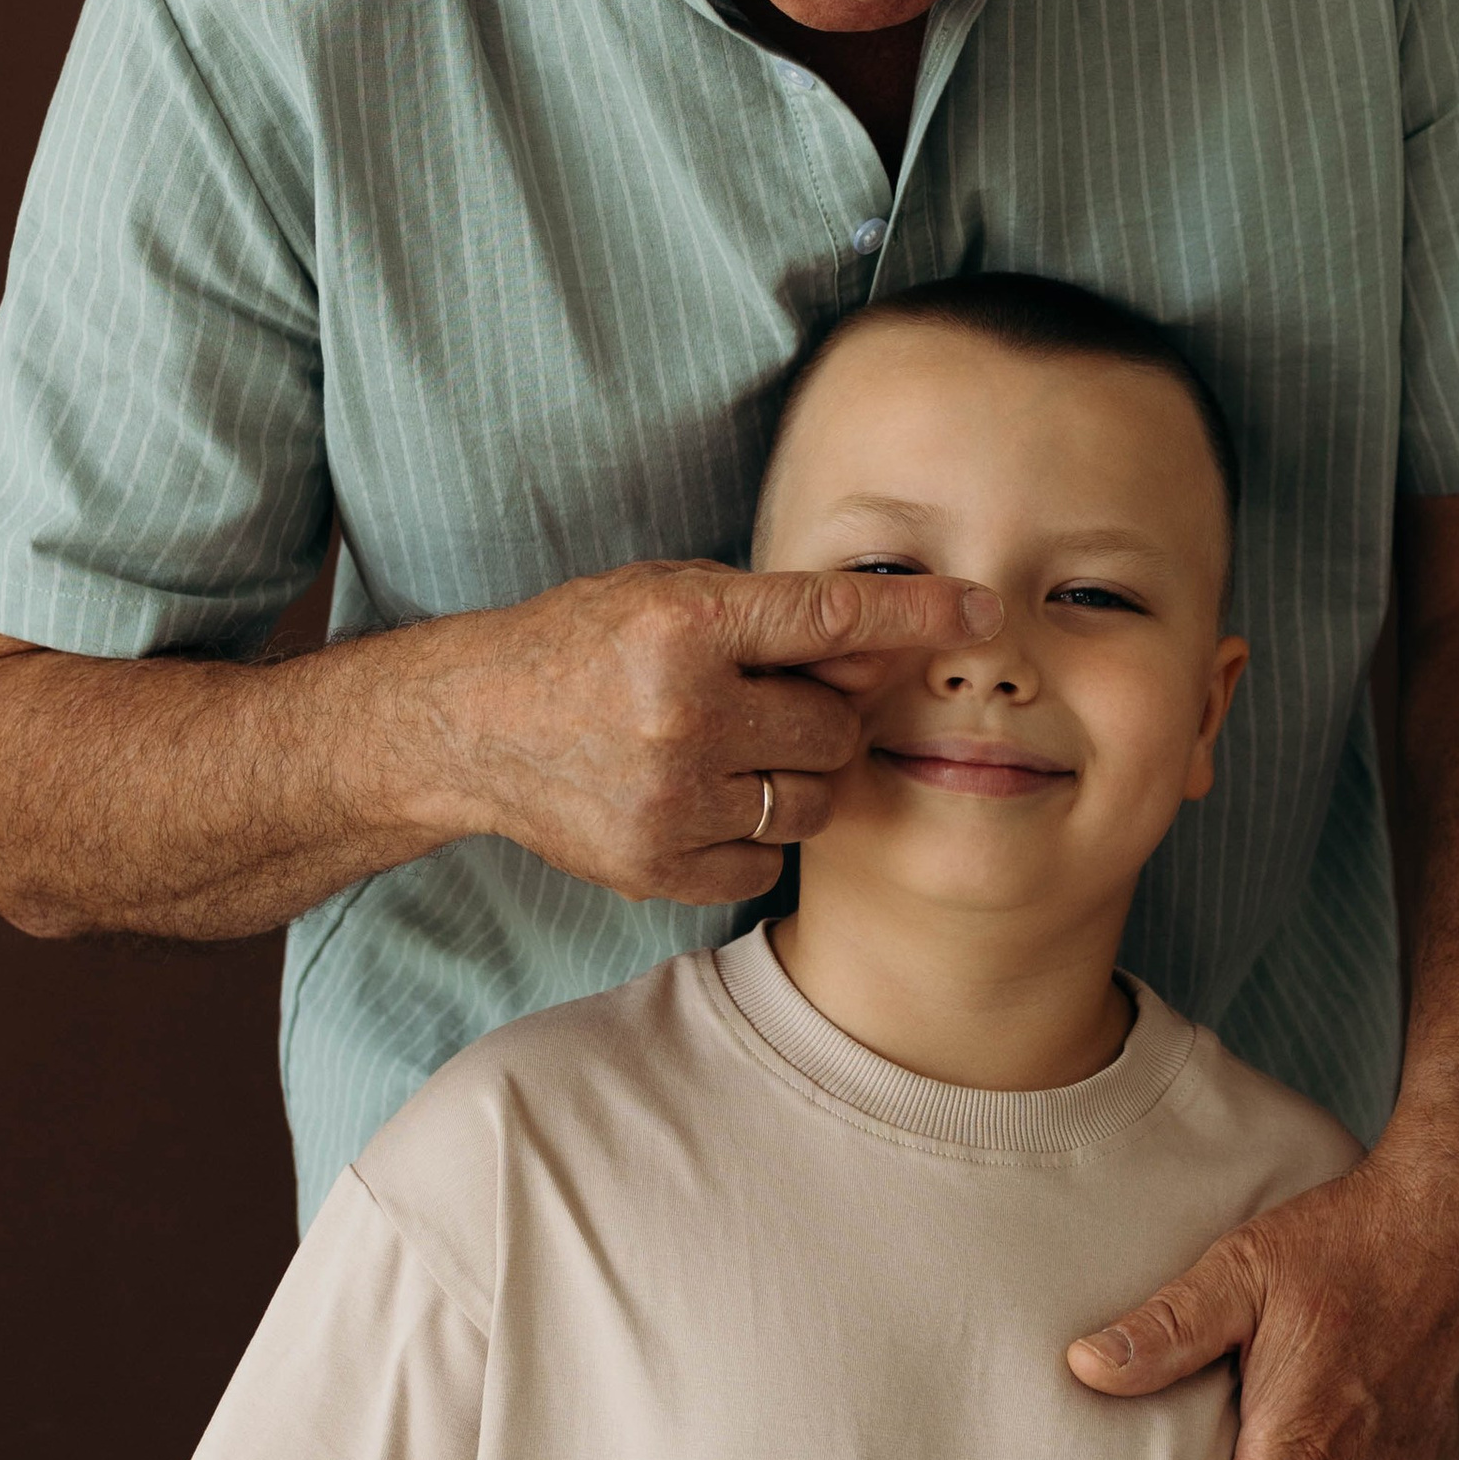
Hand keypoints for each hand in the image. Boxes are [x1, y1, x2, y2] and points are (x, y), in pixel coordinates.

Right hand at [405, 558, 1002, 902]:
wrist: (472, 726)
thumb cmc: (586, 643)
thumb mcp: (673, 594)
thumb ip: (779, 617)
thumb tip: (891, 648)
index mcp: (685, 624)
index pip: (833, 616)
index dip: (919, 613)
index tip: (985, 611)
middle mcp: (681, 711)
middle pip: (834, 726)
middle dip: (818, 716)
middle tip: (762, 703)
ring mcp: (669, 798)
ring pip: (814, 800)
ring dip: (793, 777)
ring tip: (729, 749)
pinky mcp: (657, 865)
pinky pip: (769, 858)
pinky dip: (755, 832)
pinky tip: (699, 797)